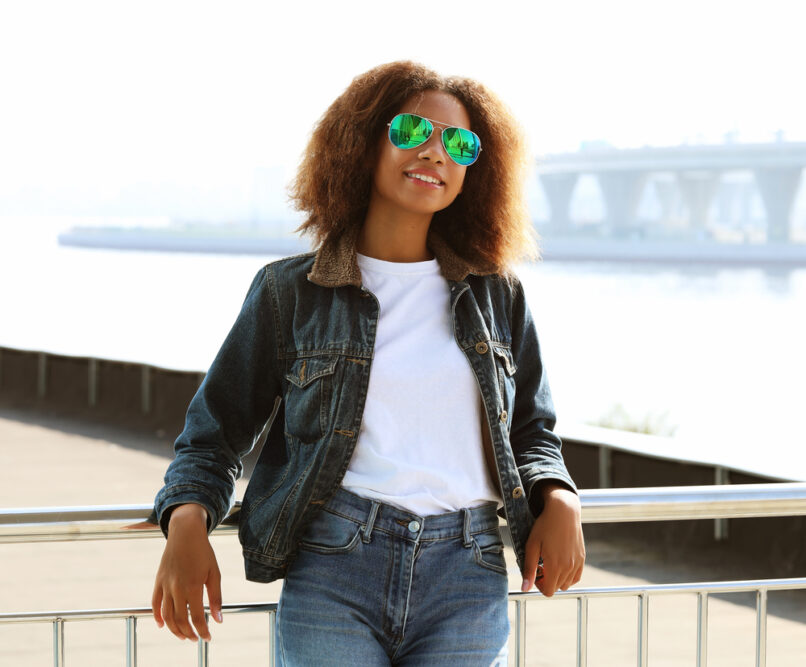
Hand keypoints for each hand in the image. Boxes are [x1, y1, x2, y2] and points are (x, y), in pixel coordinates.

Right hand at [151, 503, 222, 641]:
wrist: (185, 532)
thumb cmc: (203, 552)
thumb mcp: (214, 573)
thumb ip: (216, 598)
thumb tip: (219, 620)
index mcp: (192, 586)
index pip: (196, 618)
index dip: (202, 631)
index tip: (208, 637)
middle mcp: (176, 588)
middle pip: (179, 620)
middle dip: (188, 633)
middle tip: (196, 639)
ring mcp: (165, 585)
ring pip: (166, 615)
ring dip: (174, 629)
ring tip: (183, 636)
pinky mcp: (158, 581)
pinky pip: (155, 603)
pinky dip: (157, 616)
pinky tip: (162, 625)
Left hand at [521, 483, 584, 595]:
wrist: (563, 512)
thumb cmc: (545, 527)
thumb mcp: (532, 546)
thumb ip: (529, 569)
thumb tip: (525, 588)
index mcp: (555, 566)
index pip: (548, 591)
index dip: (538, 585)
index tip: (535, 572)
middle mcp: (568, 567)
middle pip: (557, 588)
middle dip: (547, 581)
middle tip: (541, 566)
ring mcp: (577, 563)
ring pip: (567, 584)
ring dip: (557, 578)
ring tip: (550, 563)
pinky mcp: (582, 558)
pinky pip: (576, 577)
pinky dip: (568, 575)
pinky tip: (560, 563)